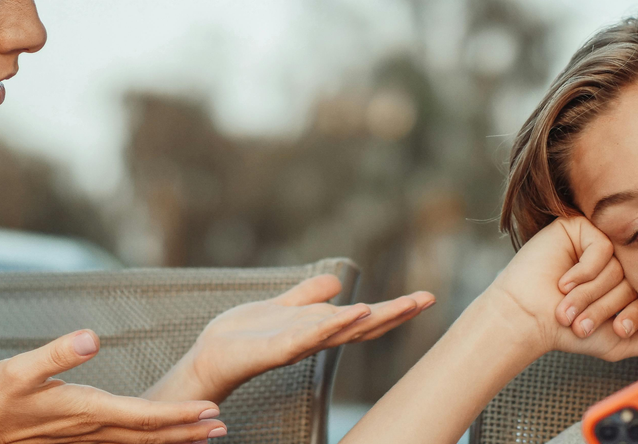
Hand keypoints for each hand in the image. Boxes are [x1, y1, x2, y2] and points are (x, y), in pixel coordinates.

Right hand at [0, 330, 225, 443]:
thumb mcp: (19, 369)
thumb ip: (57, 353)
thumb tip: (92, 337)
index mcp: (86, 410)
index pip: (144, 415)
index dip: (179, 414)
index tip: (210, 410)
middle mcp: (92, 429)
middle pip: (151, 435)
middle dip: (189, 432)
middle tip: (223, 426)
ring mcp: (86, 439)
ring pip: (140, 443)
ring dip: (174, 439)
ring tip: (206, 435)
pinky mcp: (78, 440)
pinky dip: (149, 442)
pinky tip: (160, 438)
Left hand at [148, 274, 434, 402]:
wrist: (211, 356)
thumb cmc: (245, 336)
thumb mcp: (282, 306)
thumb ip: (308, 295)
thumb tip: (337, 282)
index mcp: (318, 328)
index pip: (363, 319)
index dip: (393, 309)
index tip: (423, 296)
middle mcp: (315, 339)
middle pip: (362, 327)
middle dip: (395, 313)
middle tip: (427, 299)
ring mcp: (298, 345)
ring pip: (341, 332)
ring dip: (369, 319)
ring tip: (397, 305)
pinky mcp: (277, 349)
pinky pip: (308, 336)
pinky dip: (332, 325)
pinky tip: (351, 312)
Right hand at [483, 216, 637, 361]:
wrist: (529, 318)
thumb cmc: (566, 330)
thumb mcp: (618, 342)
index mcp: (624, 283)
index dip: (634, 314)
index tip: (616, 330)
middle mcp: (614, 261)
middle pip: (636, 279)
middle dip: (609, 306)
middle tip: (584, 321)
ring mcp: (598, 243)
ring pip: (619, 266)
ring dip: (591, 293)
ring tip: (569, 304)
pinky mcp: (580, 228)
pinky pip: (603, 248)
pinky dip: (585, 271)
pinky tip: (564, 281)